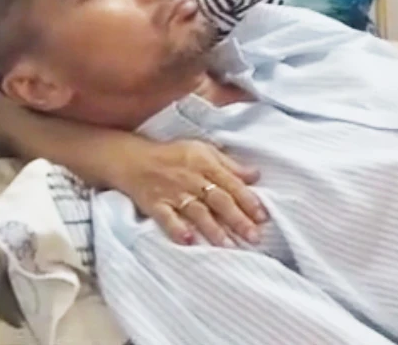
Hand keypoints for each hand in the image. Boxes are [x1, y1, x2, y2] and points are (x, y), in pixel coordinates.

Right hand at [115, 139, 267, 246]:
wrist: (134, 158)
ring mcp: (173, 193)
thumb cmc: (174, 154)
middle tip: (254, 237)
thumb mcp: (205, 151)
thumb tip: (256, 175)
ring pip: (197, 212)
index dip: (248, 200)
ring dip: (213, 229)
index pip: (232, 184)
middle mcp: (192, 179)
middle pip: (219, 200)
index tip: (263, 217)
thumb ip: (231, 165)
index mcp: (206, 164)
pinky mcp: (155, 204)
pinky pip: (166, 218)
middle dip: (237, 219)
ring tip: (229, 245)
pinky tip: (188, 241)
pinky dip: (177, 229)